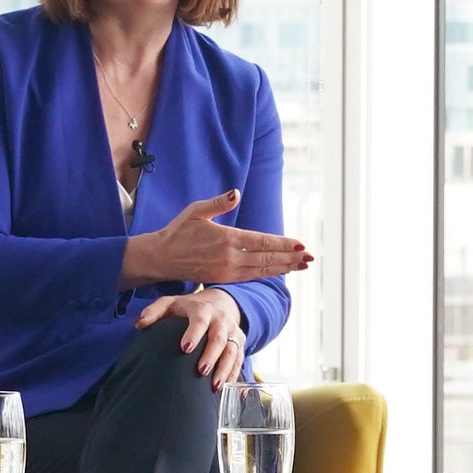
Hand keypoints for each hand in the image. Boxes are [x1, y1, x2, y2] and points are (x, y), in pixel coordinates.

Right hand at [121, 189, 309, 289]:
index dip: (284, 244)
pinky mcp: (222, 278)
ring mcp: (226, 271)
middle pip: (267, 259)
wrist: (161, 258)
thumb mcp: (196, 210)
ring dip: (284, 268)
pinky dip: (267, 274)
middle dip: (291, 258)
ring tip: (302, 266)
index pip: (262, 242)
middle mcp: (229, 258)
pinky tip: (279, 271)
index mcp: (226, 238)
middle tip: (311, 258)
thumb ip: (218, 203)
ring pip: (261, 270)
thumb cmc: (179, 230)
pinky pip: (250, 277)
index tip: (302, 244)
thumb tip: (236, 194)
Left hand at [136, 287, 247, 386]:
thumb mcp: (171, 303)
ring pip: (233, 351)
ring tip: (215, 386)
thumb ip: (154, 311)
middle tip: (201, 372)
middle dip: (211, 356)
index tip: (185, 349)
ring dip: (225, 369)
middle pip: (219, 338)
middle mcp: (221, 320)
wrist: (220, 302)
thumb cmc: (189, 307)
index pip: (200, 321)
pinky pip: (240, 360)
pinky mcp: (240, 342)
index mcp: (203, 310)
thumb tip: (139, 324)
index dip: (193, 334)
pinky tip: (227, 389)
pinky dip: (234, 374)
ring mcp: (233, 332)